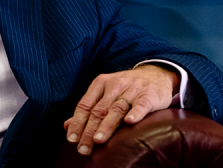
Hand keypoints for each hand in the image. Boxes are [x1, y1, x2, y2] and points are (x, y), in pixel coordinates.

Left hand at [63, 64, 179, 154]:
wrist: (156, 75)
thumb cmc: (126, 88)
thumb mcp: (105, 93)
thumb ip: (88, 109)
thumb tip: (67, 126)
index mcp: (100, 84)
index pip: (85, 105)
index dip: (77, 122)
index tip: (71, 139)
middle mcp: (115, 85)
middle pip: (99, 110)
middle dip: (89, 130)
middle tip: (83, 148)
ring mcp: (132, 90)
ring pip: (117, 108)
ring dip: (107, 125)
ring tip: (98, 140)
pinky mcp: (149, 95)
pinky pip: (141, 105)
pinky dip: (135, 113)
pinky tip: (129, 122)